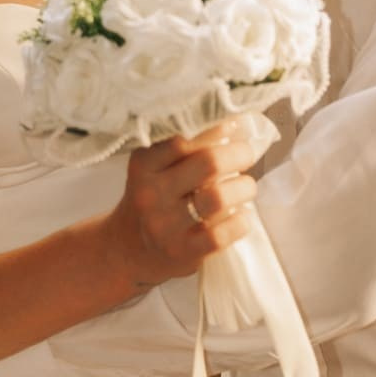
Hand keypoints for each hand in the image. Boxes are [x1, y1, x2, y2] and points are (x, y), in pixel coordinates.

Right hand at [107, 118, 261, 291]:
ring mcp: (164, 226)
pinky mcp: (182, 252)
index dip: (217, 129)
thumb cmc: (154, 199)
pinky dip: (241, 221)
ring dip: (244, 187)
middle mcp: (150, 193)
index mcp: (143, 165)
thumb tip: (238, 124)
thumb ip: (187, 148)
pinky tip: (242, 215)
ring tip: (246, 187)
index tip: (236, 126)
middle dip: (239, 153)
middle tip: (248, 154)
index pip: (184, 139)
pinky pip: (222, 234)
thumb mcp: (155, 168)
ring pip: (218, 197)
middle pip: (209, 162)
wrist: (128, 250)